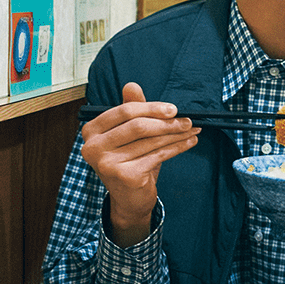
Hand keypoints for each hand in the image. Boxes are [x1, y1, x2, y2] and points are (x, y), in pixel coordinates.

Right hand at [80, 82, 200, 246]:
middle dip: (167, 122)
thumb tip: (131, 84)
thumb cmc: (130, 159)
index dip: (152, 107)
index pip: (125, 111)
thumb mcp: (130, 132)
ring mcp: (106, 163)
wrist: (129, 198)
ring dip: (177, 134)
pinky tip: (190, 142)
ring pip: (150, 141)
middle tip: (188, 120)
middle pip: (137, 126)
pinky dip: (178, 147)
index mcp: (91, 131)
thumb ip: (132, 108)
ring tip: (193, 129)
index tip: (174, 109)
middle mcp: (92, 147)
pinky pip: (158, 155)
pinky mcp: (123, 176)